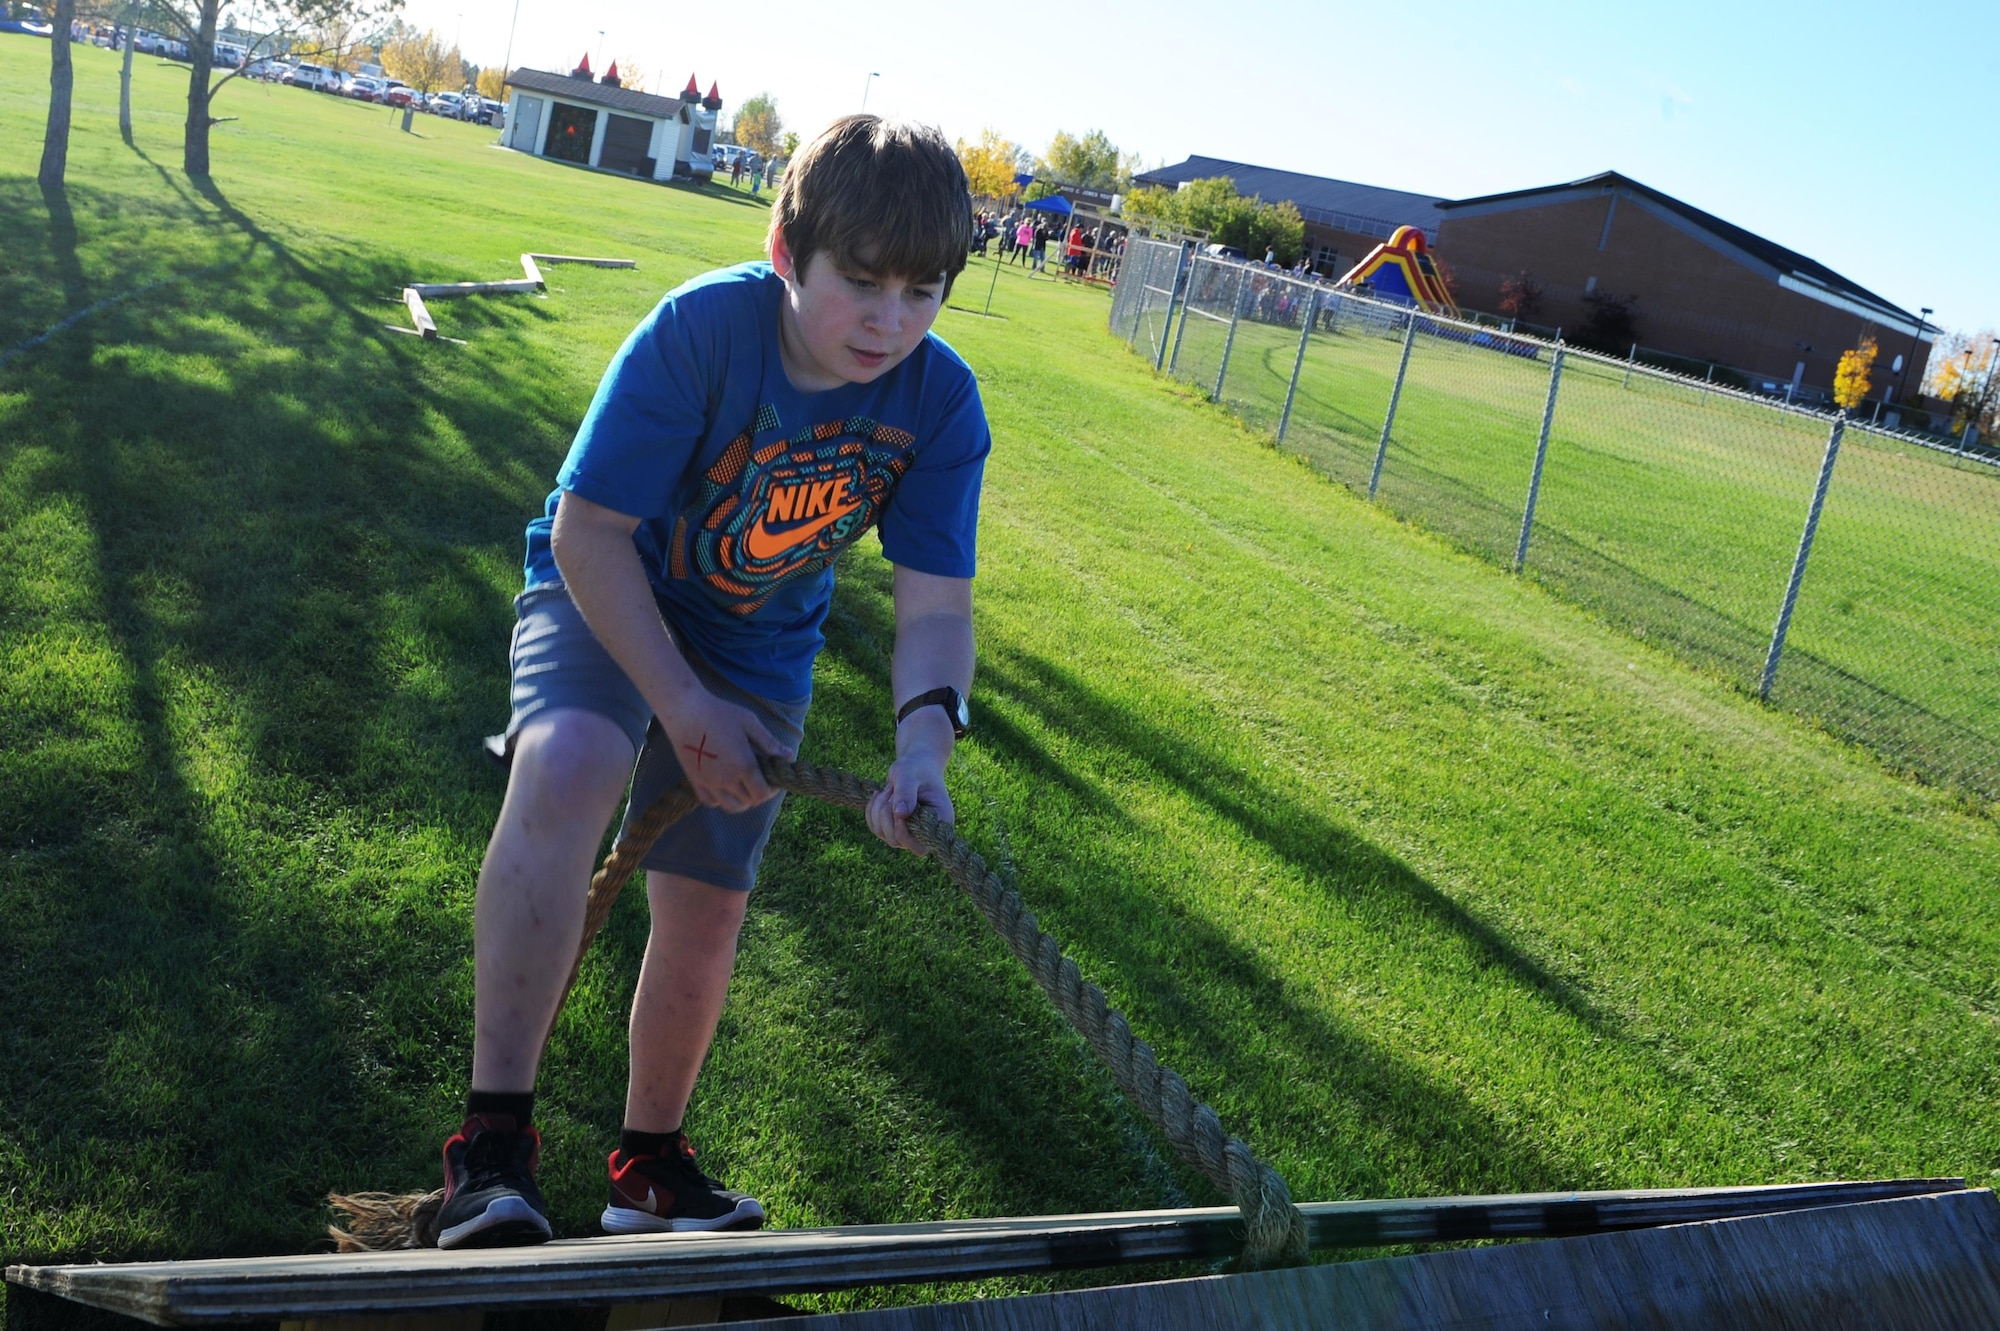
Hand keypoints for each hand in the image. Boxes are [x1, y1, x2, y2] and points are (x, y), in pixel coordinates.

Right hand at [657, 687, 793, 812]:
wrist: (685, 711)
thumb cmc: (720, 713)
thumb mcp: (749, 722)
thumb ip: (769, 742)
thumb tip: (789, 756)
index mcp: (744, 765)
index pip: (763, 793)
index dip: (772, 790)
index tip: (773, 779)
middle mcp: (727, 779)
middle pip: (750, 802)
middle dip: (759, 794)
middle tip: (761, 780)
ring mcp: (709, 782)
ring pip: (732, 807)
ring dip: (742, 800)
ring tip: (744, 785)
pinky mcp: (695, 781)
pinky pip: (712, 802)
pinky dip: (722, 799)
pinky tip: (725, 785)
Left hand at [867, 754, 953, 855]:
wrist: (915, 764)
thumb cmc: (916, 767)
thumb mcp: (910, 775)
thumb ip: (906, 792)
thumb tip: (900, 814)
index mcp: (939, 821)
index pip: (920, 846)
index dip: (904, 833)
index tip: (898, 810)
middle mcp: (924, 831)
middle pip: (897, 841)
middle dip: (887, 816)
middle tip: (891, 791)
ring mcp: (907, 831)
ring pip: (883, 834)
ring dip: (878, 810)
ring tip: (887, 790)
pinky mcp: (893, 827)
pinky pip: (875, 827)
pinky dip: (871, 811)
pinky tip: (879, 795)